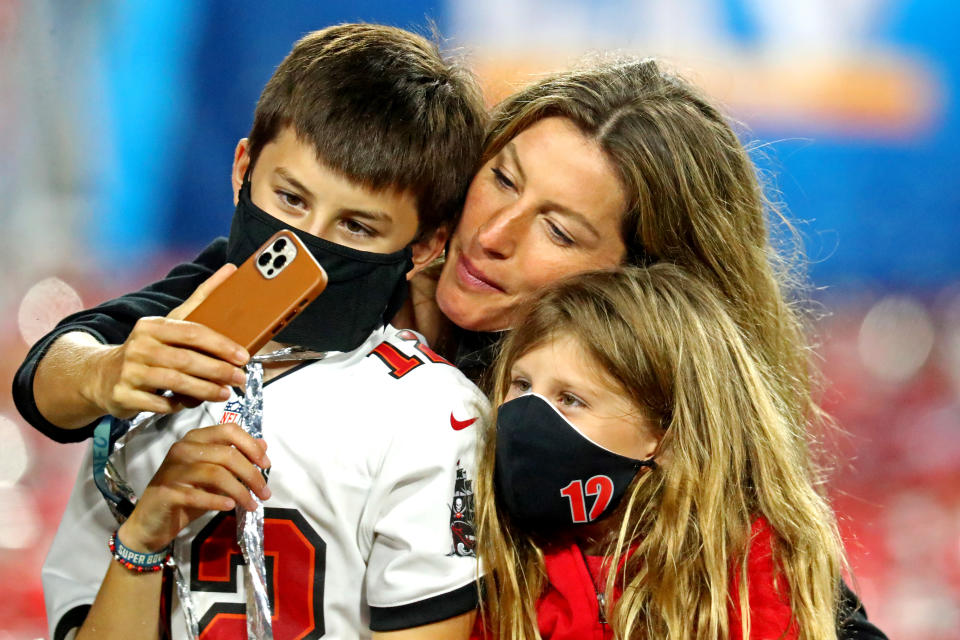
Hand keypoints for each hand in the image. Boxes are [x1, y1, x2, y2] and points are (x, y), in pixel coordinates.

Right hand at [87, 264, 249, 417]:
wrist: (102, 375)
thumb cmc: (148, 348)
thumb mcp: (170, 322)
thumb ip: (201, 298)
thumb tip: (231, 269)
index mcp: (152, 326)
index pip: (192, 332)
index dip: (221, 345)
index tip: (242, 356)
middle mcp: (139, 346)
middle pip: (187, 360)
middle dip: (219, 371)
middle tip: (240, 378)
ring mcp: (129, 371)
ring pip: (175, 383)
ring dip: (205, 390)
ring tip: (225, 393)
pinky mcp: (124, 395)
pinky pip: (159, 404)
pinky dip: (178, 405)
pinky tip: (191, 403)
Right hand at [118, 422, 270, 552]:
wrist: (151, 522)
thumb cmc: (186, 495)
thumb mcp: (214, 476)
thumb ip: (236, 459)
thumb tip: (263, 445)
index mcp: (196, 439)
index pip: (229, 430)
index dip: (252, 445)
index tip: (267, 464)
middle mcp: (183, 449)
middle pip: (227, 454)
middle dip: (252, 474)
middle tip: (266, 493)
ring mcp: (173, 470)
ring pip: (216, 474)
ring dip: (240, 491)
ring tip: (252, 504)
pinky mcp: (167, 492)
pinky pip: (198, 495)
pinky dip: (218, 501)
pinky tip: (230, 507)